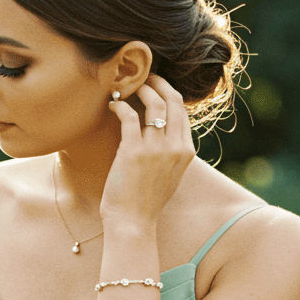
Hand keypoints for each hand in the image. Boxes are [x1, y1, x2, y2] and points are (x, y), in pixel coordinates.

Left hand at [101, 74, 195, 227]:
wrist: (133, 222)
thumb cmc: (146, 201)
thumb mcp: (171, 175)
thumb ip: (172, 153)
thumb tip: (165, 133)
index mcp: (186, 151)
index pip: (183, 111)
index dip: (169, 93)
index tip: (156, 86)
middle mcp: (175, 147)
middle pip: (172, 100)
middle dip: (159, 83)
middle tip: (144, 77)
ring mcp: (156, 148)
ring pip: (153, 103)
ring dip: (140, 89)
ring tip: (127, 87)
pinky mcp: (134, 151)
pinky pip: (129, 116)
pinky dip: (120, 106)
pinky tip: (113, 106)